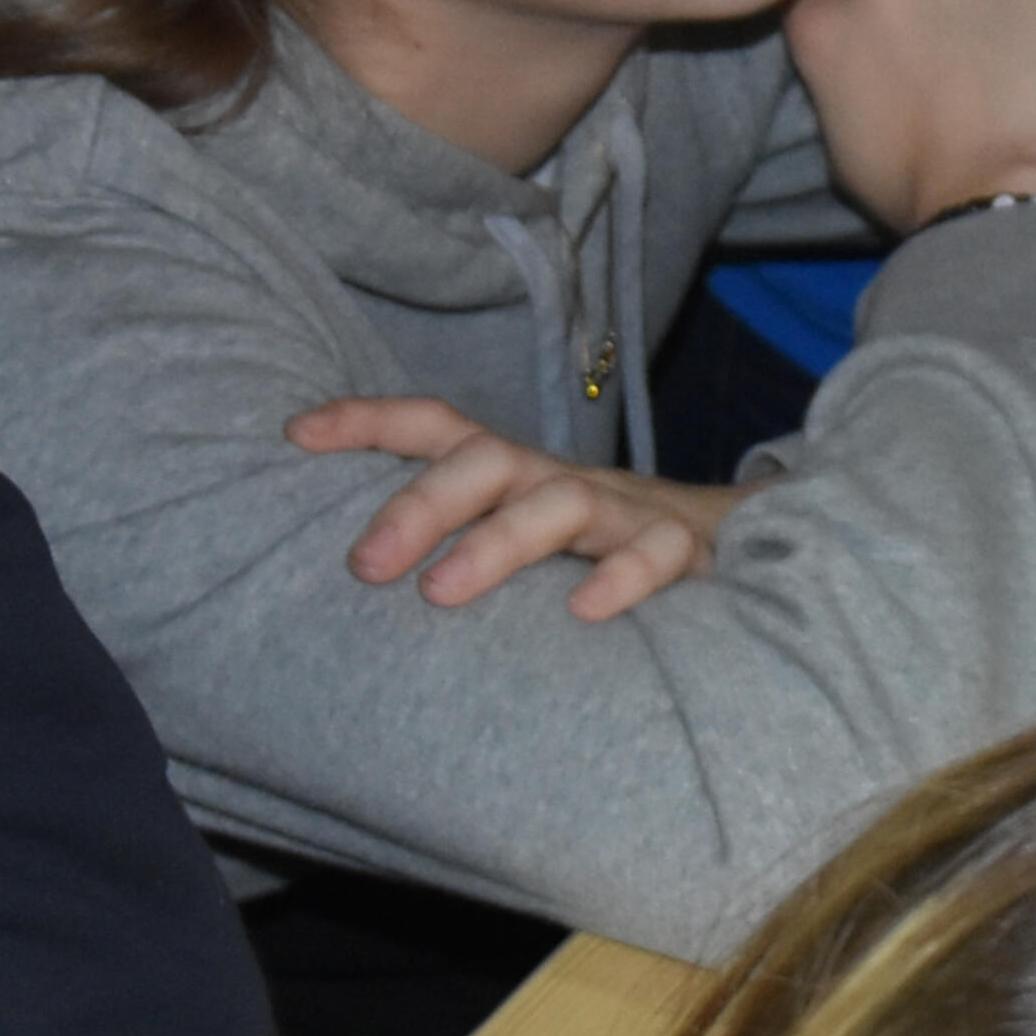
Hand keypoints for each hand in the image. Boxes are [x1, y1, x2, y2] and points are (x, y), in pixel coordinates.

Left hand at [289, 397, 740, 618]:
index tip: (296, 435)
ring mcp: (623, 512)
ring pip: (562, 502)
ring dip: (497, 543)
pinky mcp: (684, 551)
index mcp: (514, 474)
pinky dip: (622, 579)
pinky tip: (583, 614)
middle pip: (487, 460)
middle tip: (364, 563)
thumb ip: (454, 542)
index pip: (438, 426)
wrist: (739, 545)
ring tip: (439, 593)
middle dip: (420, 502)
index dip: (368, 421)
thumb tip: (350, 574)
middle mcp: (559, 481)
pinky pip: (656, 554)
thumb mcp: (521, 533)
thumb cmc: (598, 550)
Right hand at [781, 0, 1035, 233]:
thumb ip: (842, 72)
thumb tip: (865, 55)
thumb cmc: (915, 190)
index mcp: (824, 17)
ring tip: (1003, 68)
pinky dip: (1034, 14)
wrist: (999, 200)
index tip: (894, 41)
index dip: (868, 13)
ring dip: (978, 6)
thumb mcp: (841, 138)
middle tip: (954, 64)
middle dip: (923, 8)